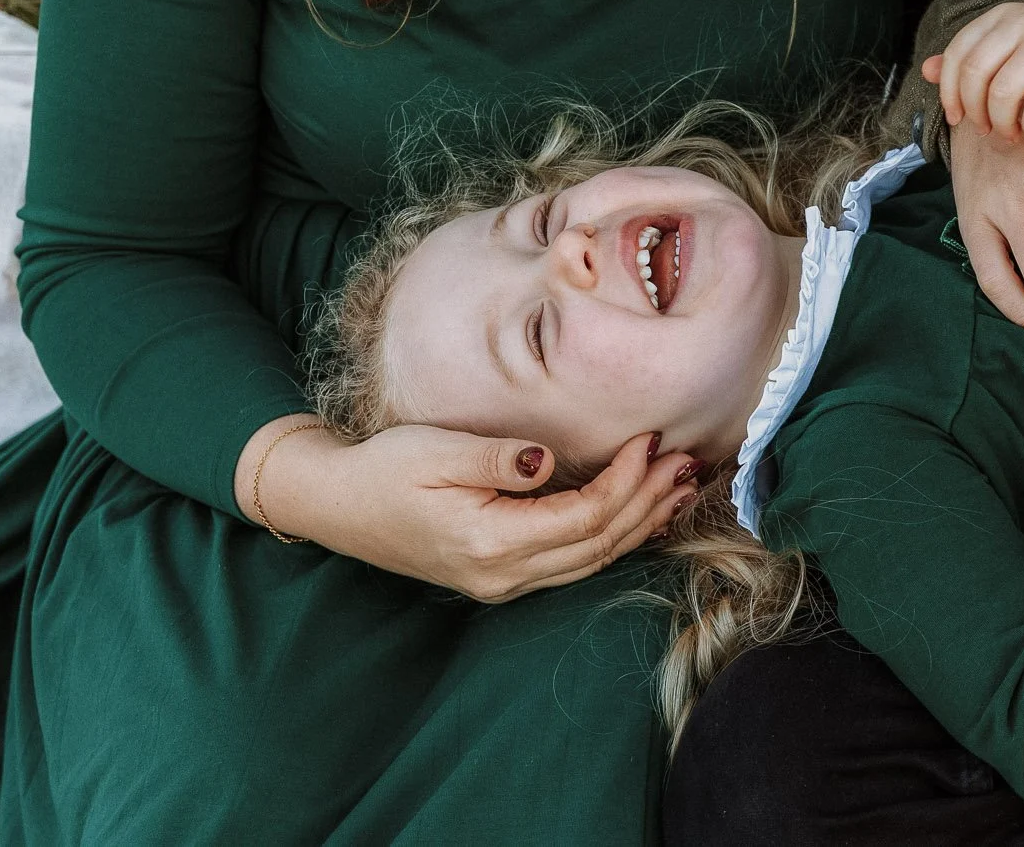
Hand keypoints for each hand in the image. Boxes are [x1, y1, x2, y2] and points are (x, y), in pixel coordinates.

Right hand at [241, 418, 700, 602]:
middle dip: (649, 504)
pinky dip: (613, 538)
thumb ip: (497, 459)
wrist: (335, 504)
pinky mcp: (501, 576)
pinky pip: (573, 563)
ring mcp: (503, 582)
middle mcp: (503, 575)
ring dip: (639, 524)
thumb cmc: (383, 470)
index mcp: (490, 542)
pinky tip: (639, 517)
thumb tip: (546, 459)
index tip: (651, 440)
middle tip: (689, 464)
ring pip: (591, 561)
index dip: (626, 481)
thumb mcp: (436, 452)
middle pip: (599, 545)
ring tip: (680, 489)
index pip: (583, 518)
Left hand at [922, 2, 1023, 140]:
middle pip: (976, 74)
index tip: (957, 118)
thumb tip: (926, 70)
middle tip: (987, 130)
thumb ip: (968, 63)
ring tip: (1011, 132)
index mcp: (1003, 15)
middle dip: (976, 112)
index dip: (950, 92)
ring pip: (1003, 93)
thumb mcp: (1007, 60)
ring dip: (1003, 124)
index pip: (958, 54)